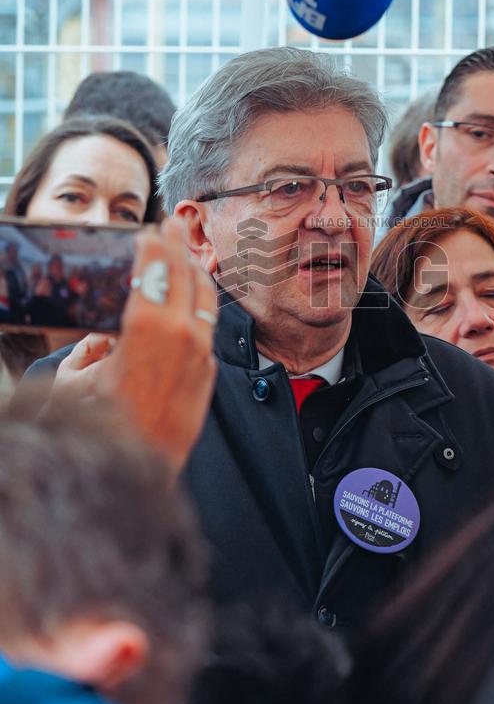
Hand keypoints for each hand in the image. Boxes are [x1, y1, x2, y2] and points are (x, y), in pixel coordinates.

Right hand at [51, 218, 217, 470]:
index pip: (152, 271)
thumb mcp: (73, 382)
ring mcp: (201, 356)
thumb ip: (87, 349)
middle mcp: (181, 337)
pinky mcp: (209, 376)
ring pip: (205, 299)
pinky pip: (208, 329)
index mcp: (146, 330)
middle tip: (172, 223)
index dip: (151, 246)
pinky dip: (200, 305)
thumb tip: (100, 336)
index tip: (147, 230)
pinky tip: (193, 297)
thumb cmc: (95, 432)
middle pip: (186, 275)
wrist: (134, 479)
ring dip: (196, 271)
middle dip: (178, 246)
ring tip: (188, 251)